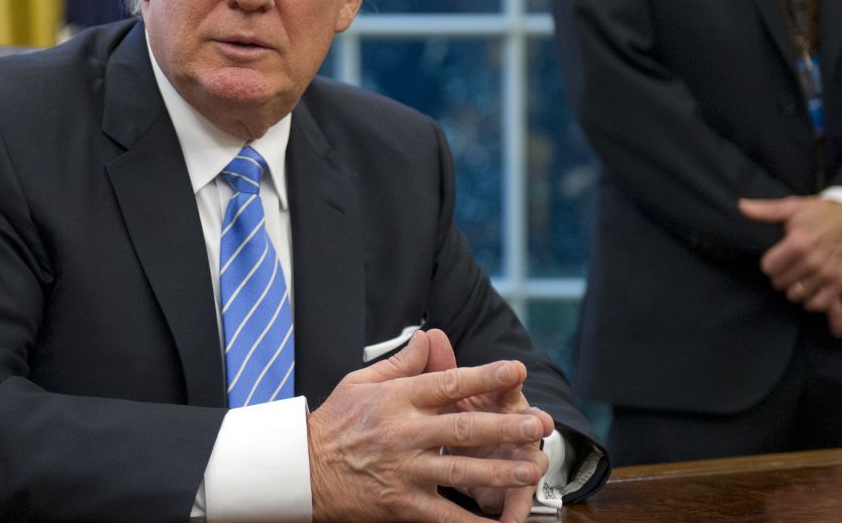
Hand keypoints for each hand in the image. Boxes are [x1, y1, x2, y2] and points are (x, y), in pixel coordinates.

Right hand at [308, 331, 551, 522]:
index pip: (447, 382)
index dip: (483, 376)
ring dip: (499, 470)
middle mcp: (402, 432)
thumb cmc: (334, 424)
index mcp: (396, 399)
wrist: (303, 471)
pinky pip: (443, 515)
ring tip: (530, 468)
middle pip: (462, 427)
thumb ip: (401, 363)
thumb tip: (430, 337)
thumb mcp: (360, 382)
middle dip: (504, 425)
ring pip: (459, 469)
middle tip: (538, 424)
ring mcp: (403, 469)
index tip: (516, 370)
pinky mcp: (401, 503)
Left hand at [738, 197, 841, 302]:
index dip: (767, 264)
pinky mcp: (841, 282)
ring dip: (793, 289)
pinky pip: (819, 303)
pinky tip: (809, 290)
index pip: (768, 267)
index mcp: (798, 243)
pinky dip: (811, 301)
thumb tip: (740, 206)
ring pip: (796, 295)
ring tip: (795, 279)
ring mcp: (828, 273)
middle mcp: (812, 261)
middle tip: (785, 269)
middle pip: (780, 283)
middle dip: (778, 277)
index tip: (773, 260)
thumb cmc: (821, 212)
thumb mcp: (793, 207)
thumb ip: (765, 210)